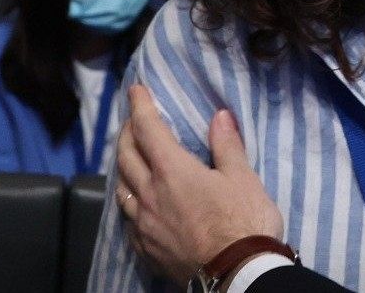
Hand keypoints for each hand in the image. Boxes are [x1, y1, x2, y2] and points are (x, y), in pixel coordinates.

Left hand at [115, 86, 282, 284]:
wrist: (238, 275)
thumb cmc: (244, 222)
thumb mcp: (243, 178)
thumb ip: (227, 146)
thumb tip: (219, 116)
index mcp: (173, 171)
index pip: (148, 130)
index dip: (140, 107)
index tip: (137, 90)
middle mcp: (150, 195)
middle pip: (126, 156)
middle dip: (126, 133)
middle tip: (131, 121)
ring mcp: (145, 224)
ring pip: (121, 188)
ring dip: (122, 167)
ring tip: (128, 159)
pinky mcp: (146, 249)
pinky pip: (127, 219)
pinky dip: (128, 202)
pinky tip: (134, 204)